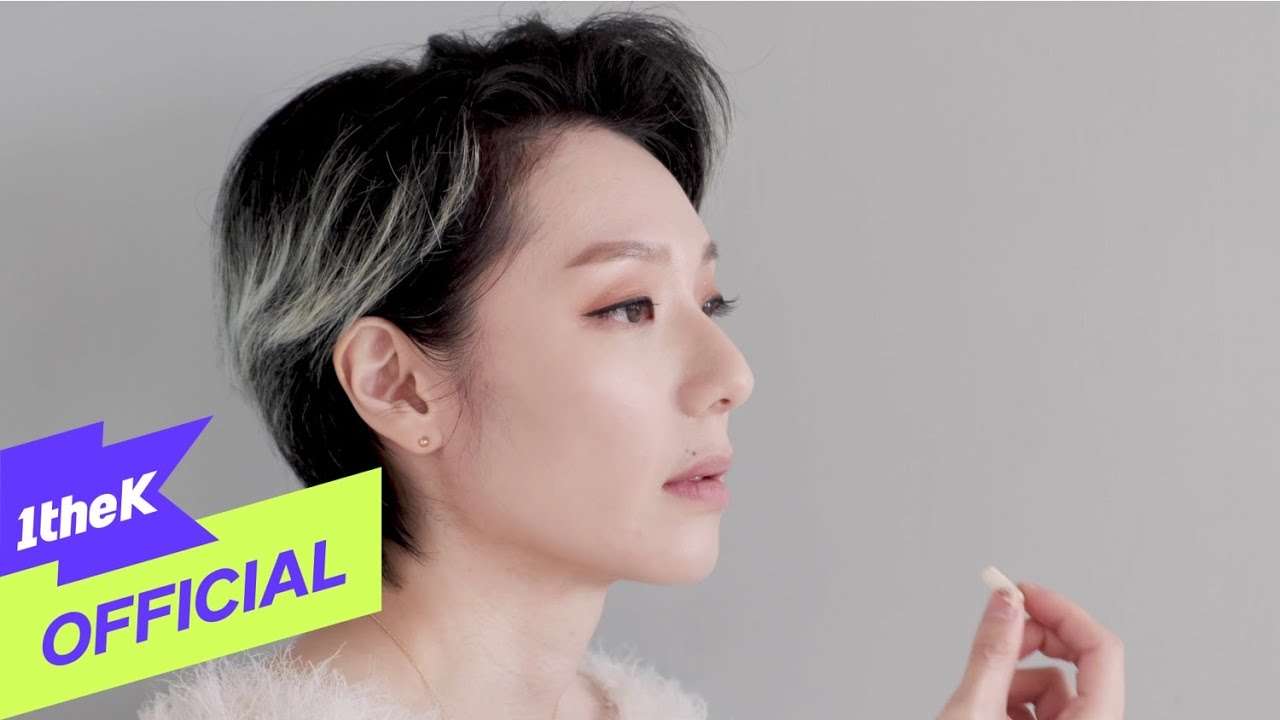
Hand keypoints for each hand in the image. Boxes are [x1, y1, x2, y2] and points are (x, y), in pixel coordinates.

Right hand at [936, 581, 1124, 719]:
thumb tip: (1005, 602)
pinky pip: (1041, 706)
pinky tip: (986, 710)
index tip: (1024, 592)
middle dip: (1034, 642)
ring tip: (981, 695)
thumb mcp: (975, 710)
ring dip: (1013, 678)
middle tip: (1000, 628)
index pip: (1102, 650)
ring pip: (1053, 684)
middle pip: (1081, 663)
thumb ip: (992, 653)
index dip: (1062, 612)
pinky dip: (1010, 698)